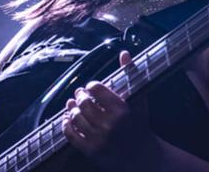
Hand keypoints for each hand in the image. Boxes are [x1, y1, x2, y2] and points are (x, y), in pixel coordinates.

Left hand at [62, 51, 156, 170]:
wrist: (142, 156)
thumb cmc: (139, 123)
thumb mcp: (139, 98)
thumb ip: (130, 74)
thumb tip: (124, 53)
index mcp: (122, 109)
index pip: (96, 89)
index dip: (91, 86)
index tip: (91, 87)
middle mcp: (110, 125)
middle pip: (84, 103)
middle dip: (80, 96)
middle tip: (79, 94)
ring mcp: (100, 140)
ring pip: (76, 118)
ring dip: (71, 109)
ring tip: (72, 105)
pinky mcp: (91, 151)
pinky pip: (72, 136)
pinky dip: (66, 125)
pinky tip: (66, 119)